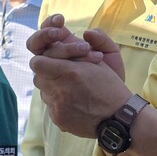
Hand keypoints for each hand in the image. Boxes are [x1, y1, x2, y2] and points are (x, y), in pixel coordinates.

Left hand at [29, 14, 130, 137]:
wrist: (118, 118)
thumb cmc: (111, 86)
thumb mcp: (99, 60)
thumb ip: (76, 46)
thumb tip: (59, 35)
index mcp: (70, 72)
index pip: (38, 62)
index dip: (44, 58)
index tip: (53, 58)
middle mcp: (60, 91)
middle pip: (38, 76)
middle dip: (48, 72)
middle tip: (63, 71)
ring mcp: (57, 108)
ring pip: (43, 92)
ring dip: (53, 86)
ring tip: (70, 86)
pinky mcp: (58, 120)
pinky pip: (50, 106)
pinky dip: (59, 101)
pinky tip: (74, 101)